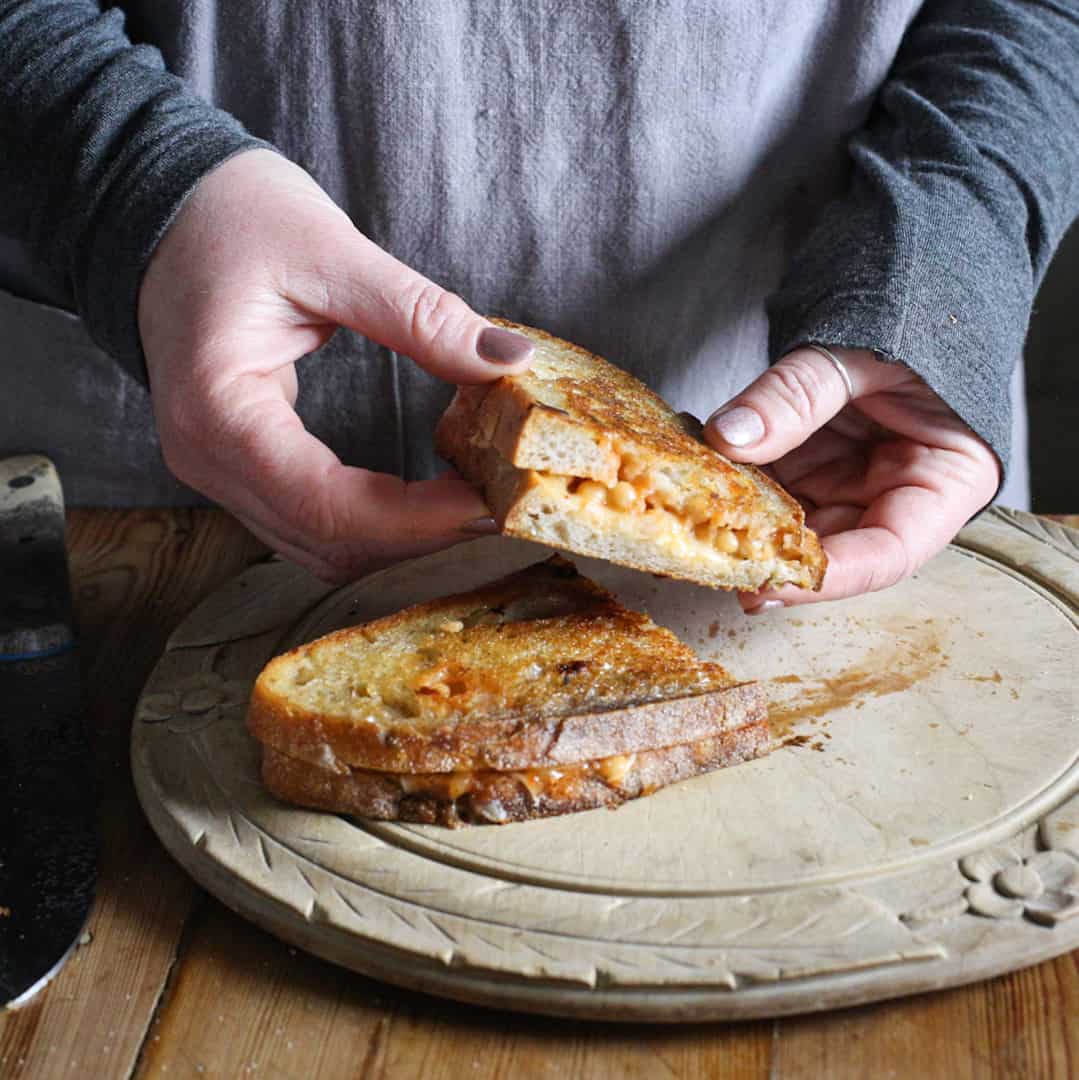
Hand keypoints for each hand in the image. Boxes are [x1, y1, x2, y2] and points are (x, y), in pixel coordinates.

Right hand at [138, 149, 532, 581]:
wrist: (164, 209)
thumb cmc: (231, 216)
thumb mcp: (331, 251)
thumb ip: (421, 315)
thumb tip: (508, 359)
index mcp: (217, 409)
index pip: (327, 505)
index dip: (417, 520)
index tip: (489, 503)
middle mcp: (206, 458)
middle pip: (327, 542)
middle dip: (419, 535)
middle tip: (498, 503)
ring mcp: (216, 468)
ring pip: (320, 547)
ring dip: (400, 537)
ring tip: (471, 502)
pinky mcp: (239, 464)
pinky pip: (311, 521)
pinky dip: (375, 521)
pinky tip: (425, 499)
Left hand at [704, 346, 1000, 610]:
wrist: (905, 284)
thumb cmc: (907, 317)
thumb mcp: (857, 353)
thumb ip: (797, 394)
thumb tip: (728, 437)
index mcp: (945, 480)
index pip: (887, 554)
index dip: (827, 578)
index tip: (766, 585)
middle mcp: (896, 494)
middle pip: (831, 548)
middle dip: (770, 554)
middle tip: (711, 557)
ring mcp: (851, 481)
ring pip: (792, 522)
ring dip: (745, 521)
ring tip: (695, 516)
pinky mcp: (814, 465)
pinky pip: (773, 486)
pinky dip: (738, 484)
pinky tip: (701, 477)